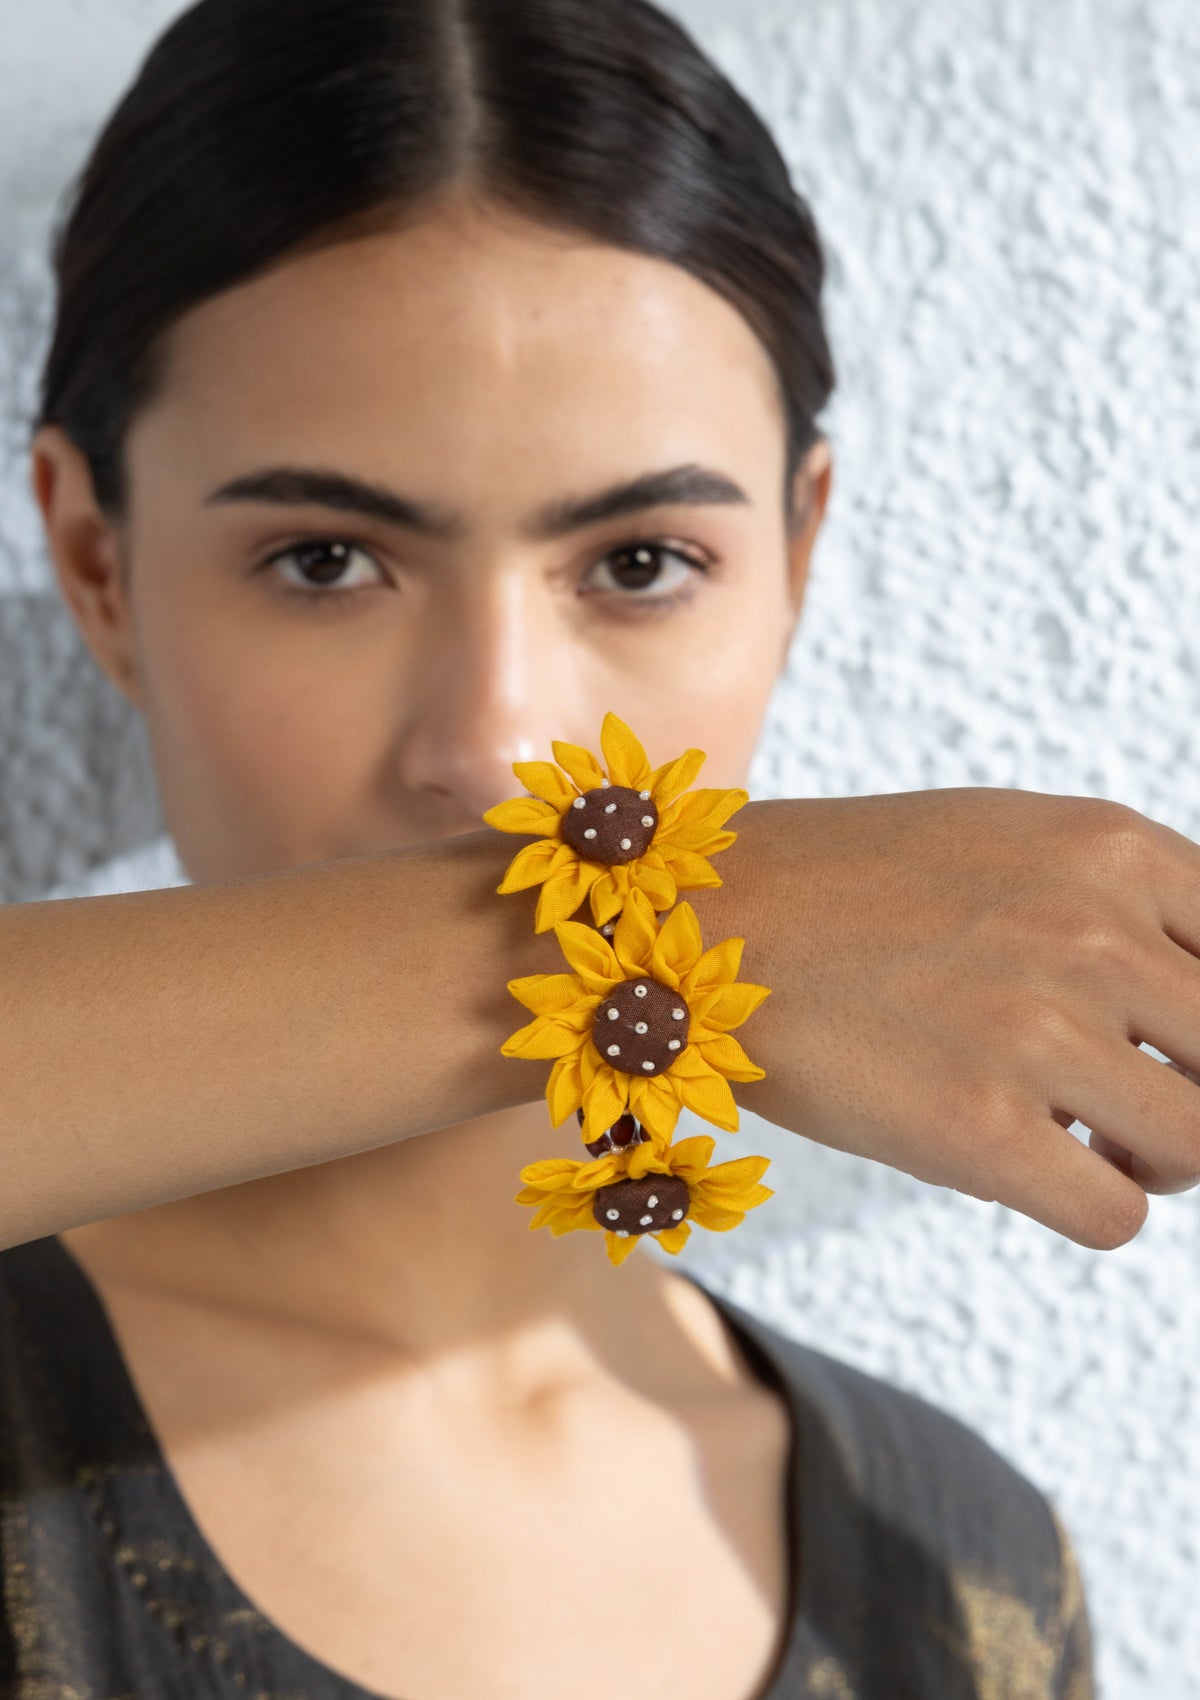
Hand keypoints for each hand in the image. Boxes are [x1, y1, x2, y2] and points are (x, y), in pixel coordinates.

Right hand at [696, 789, 1199, 1249]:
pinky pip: (1117, 1216)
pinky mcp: (980, 1129)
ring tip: (1085, 1137)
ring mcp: (1040, 1030)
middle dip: (1195, 1091)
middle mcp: (1095, 932)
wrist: (705, 922)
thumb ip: (1120, 897)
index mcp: (1113, 849)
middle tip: (1132, 1099)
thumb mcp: (1010, 840)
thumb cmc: (855, 886)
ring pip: (1198, 1146)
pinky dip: (1089, 1206)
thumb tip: (1196, 990)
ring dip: (1154, 1158)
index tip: (1171, 1042)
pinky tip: (1027, 1165)